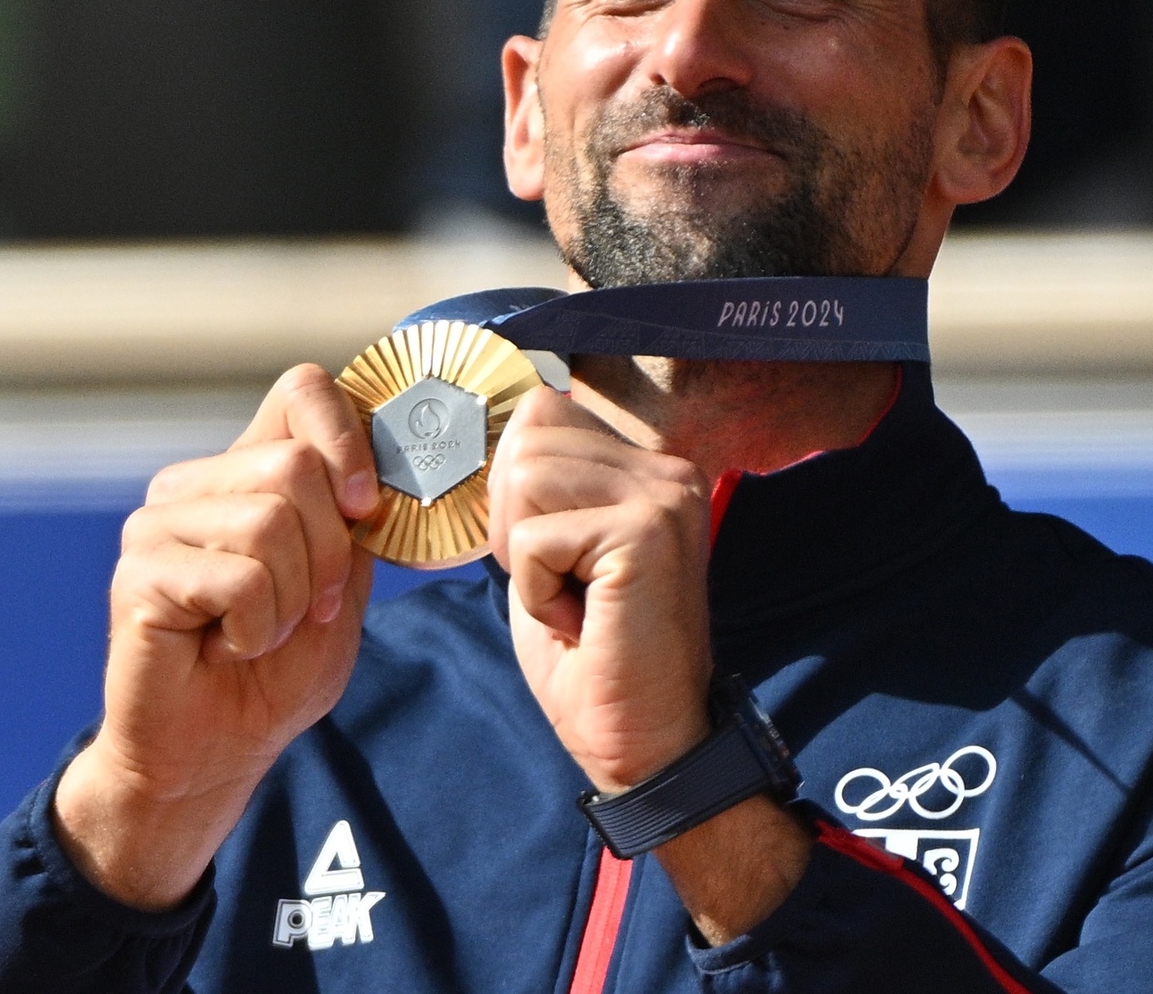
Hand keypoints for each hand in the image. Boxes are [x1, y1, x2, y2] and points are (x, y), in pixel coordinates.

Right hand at [54, 364, 377, 909]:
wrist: (217, 750)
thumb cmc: (277, 668)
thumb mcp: (343, 585)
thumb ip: (354, 522)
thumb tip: (373, 474)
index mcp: (250, 470)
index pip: (303, 389)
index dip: (349, 437)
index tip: (365, 507)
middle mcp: (197, 482)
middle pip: (297, 464)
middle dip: (329, 552)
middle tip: (310, 608)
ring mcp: (159, 522)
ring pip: (270, 520)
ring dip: (295, 597)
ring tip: (264, 629)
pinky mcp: (138, 571)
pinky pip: (239, 578)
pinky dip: (259, 627)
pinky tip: (230, 644)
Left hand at [488, 387, 713, 791]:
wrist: (645, 743)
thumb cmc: (590, 658)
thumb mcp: (551, 552)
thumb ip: (535, 488)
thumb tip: (486, 431)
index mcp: (646, 467)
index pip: (543, 409)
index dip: (512, 485)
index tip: (548, 555)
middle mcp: (666, 469)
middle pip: (528, 437)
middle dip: (514, 519)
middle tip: (562, 585)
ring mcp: (663, 496)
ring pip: (525, 477)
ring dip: (527, 558)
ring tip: (574, 601)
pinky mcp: (647, 532)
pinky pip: (534, 538)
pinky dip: (537, 593)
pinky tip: (582, 624)